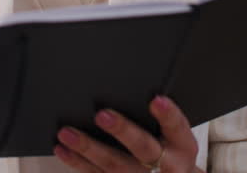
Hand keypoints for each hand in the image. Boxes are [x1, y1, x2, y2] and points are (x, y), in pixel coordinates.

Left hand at [54, 95, 201, 171]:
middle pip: (143, 147)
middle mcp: (166, 164)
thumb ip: (161, 114)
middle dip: (122, 131)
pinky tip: (63, 149)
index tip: (156, 100)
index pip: (177, 127)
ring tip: (67, 133)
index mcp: (183, 145)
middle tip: (102, 115)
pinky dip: (78, 162)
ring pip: (115, 165)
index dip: (167, 114)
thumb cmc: (170, 147)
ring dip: (88, 148)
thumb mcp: (176, 133)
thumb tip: (130, 81)